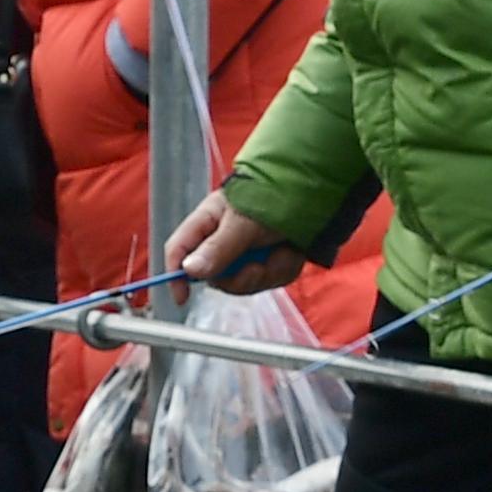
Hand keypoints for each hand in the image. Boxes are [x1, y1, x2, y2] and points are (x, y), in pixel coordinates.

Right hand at [169, 190, 303, 290]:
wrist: (316, 194)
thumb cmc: (274, 195)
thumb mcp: (243, 223)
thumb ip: (217, 248)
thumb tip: (189, 270)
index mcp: (208, 222)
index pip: (179, 250)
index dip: (176, 275)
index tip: (182, 297)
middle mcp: (224, 240)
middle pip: (215, 276)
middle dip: (240, 278)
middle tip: (256, 267)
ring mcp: (247, 252)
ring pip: (246, 282)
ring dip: (267, 272)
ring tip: (281, 250)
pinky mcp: (269, 261)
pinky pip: (270, 280)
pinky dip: (283, 269)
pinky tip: (291, 251)